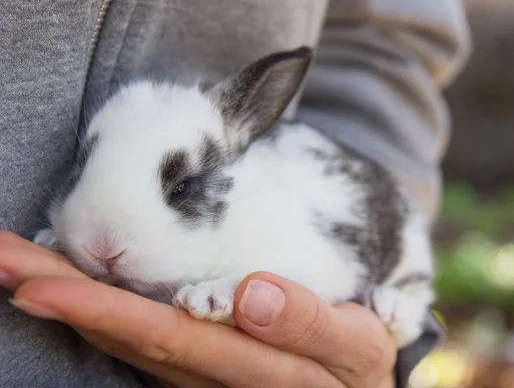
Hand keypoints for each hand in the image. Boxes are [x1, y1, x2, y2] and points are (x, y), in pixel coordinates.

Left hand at [0, 231, 397, 387]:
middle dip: (66, 298)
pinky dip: (98, 315)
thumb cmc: (358, 360)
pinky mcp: (194, 371)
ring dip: (69, 302)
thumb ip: (309, 323)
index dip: (107, 312)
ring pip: (127, 341)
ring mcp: (199, 379)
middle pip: (130, 338)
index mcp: (252, 374)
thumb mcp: (355, 342)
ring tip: (14, 263)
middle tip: (3, 258)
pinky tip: (64, 290)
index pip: (172, 338)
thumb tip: (249, 296)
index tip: (44, 285)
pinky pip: (139, 345)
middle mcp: (213, 382)